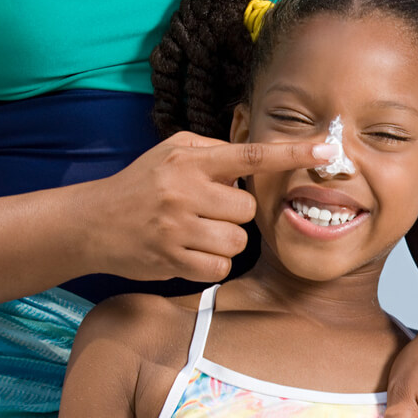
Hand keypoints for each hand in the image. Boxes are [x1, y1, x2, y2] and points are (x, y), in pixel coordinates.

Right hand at [84, 132, 317, 281]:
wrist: (89, 223)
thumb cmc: (141, 184)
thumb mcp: (171, 152)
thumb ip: (213, 151)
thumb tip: (256, 157)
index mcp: (190, 160)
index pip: (250, 155)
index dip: (291, 154)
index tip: (327, 151)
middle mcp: (184, 190)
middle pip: (247, 209)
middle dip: (234, 214)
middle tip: (205, 210)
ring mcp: (177, 227)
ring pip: (237, 241)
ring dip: (224, 240)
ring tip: (195, 231)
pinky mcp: (171, 259)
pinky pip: (220, 266)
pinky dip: (211, 263)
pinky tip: (187, 251)